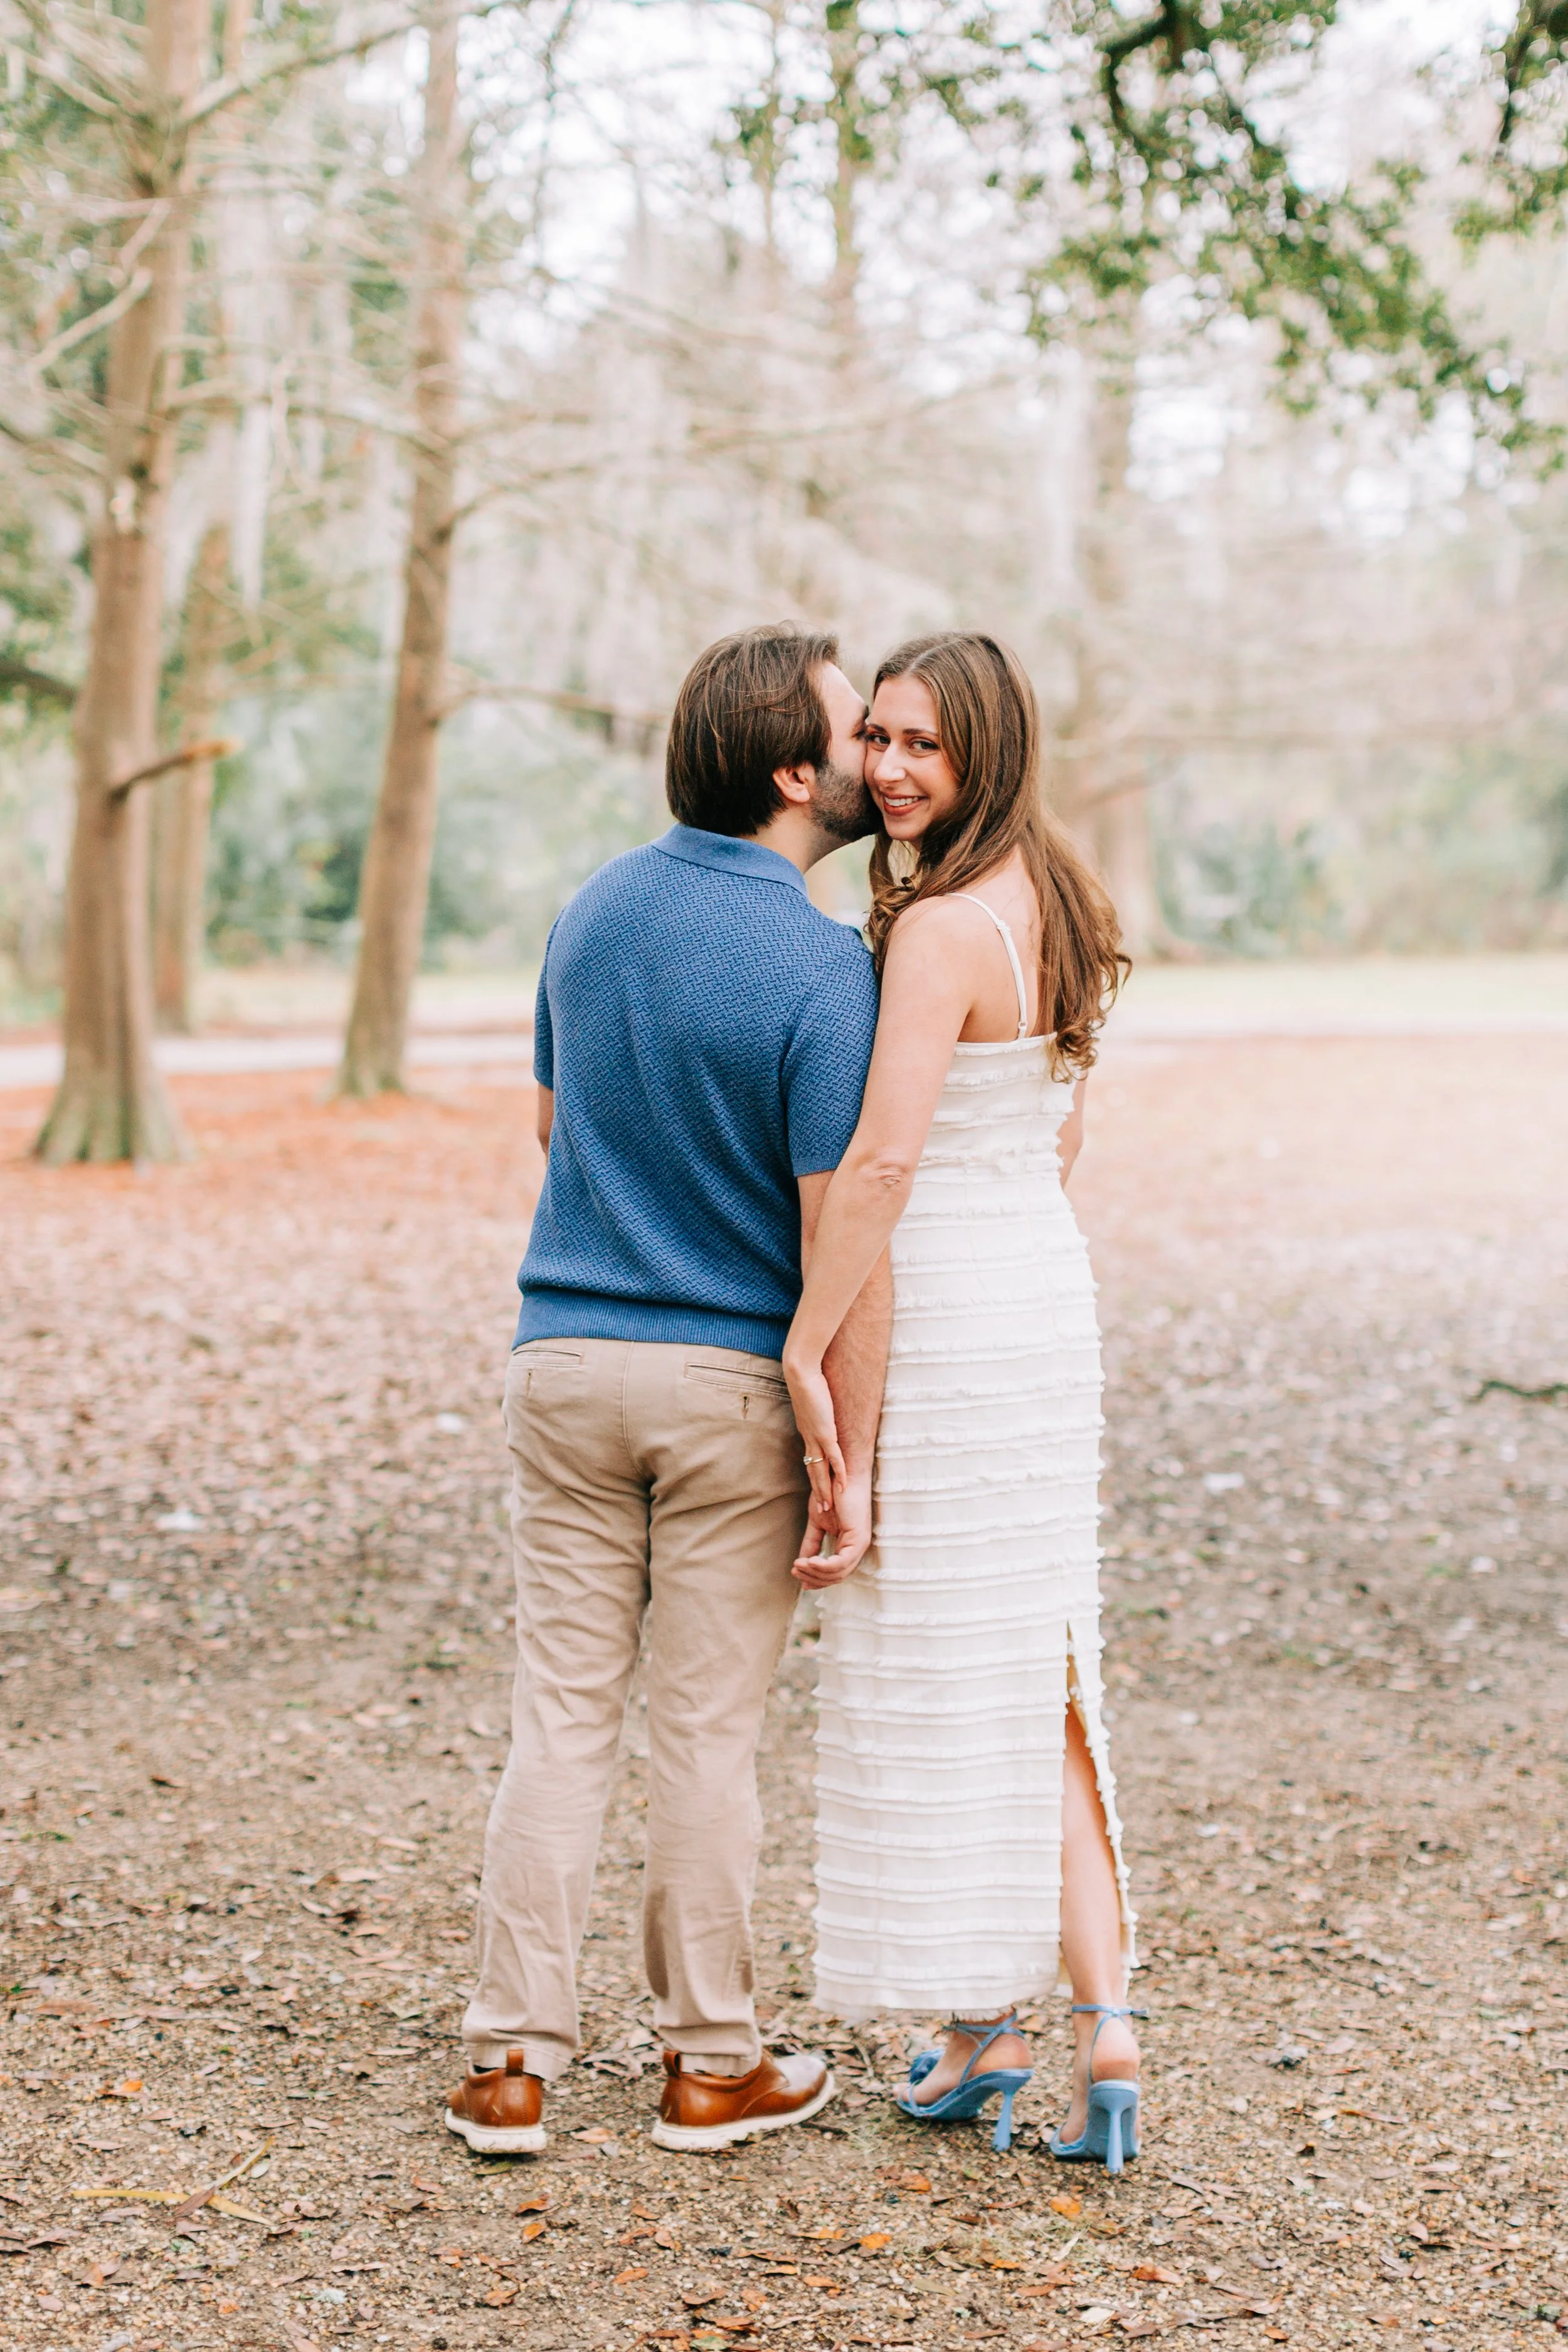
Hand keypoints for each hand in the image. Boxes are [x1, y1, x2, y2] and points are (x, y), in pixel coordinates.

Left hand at [782, 1347, 844, 1529]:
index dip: (815, 1478)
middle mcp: (810, 1439)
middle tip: (822, 1511)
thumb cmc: (806, 1379)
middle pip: (814, 1471)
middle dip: (818, 1492)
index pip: (812, 1460)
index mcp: (807, 1432)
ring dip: (826, 1489)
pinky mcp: (825, 1431)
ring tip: (829, 1507)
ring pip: (821, 1470)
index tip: (819, 1492)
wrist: (801, 1371)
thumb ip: (816, 1406)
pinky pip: (834, 1456)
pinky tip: (844, 1485)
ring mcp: (817, 1437)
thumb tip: (819, 1406)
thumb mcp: (811, 1398)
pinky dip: (839, 1472)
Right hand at [793, 1468, 871, 1587]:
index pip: (835, 1573)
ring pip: (838, 1573)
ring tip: (798, 1565)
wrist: (841, 1473)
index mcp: (849, 1546)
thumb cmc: (831, 1494)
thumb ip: (811, 1543)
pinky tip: (809, 1562)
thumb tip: (802, 1562)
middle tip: (795, 1571)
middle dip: (814, 1578)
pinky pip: (840, 1563)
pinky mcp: (858, 1538)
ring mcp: (860, 1544)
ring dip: (815, 1573)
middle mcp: (857, 1548)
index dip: (817, 1579)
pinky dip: (823, 1566)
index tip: (798, 1578)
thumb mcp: (816, 1523)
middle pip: (837, 1577)